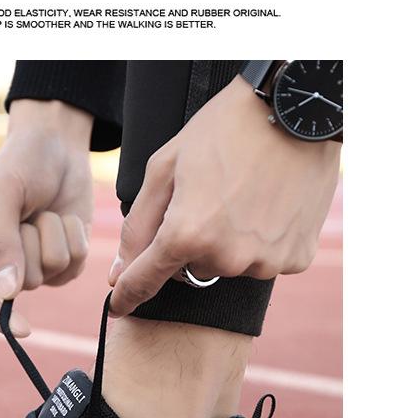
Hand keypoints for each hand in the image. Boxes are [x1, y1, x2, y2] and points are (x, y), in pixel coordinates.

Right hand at [0, 99, 93, 335]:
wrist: (56, 144)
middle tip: (28, 213)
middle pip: (23, 283)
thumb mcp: (4, 195)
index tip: (22, 329)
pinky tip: (63, 217)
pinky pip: (75, 263)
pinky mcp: (63, 262)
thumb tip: (9, 294)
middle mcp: (1, 266)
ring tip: (44, 211)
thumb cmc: (20, 163)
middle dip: (32, 244)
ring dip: (54, 235)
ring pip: (53, 271)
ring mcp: (34, 266)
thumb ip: (3, 244)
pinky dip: (74, 236)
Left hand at [109, 75, 340, 317]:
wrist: (300, 110)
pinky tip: (269, 207)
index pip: (144, 281)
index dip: (126, 295)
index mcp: (186, 235)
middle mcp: (225, 257)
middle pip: (189, 270)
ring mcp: (264, 261)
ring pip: (227, 266)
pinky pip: (263, 261)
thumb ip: (137, 227)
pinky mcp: (295, 258)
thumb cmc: (225, 130)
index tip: (116, 307)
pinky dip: (261, 242)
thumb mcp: (165, 168)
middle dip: (188, 244)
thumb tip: (119, 272)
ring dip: (226, 244)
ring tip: (243, 198)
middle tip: (206, 201)